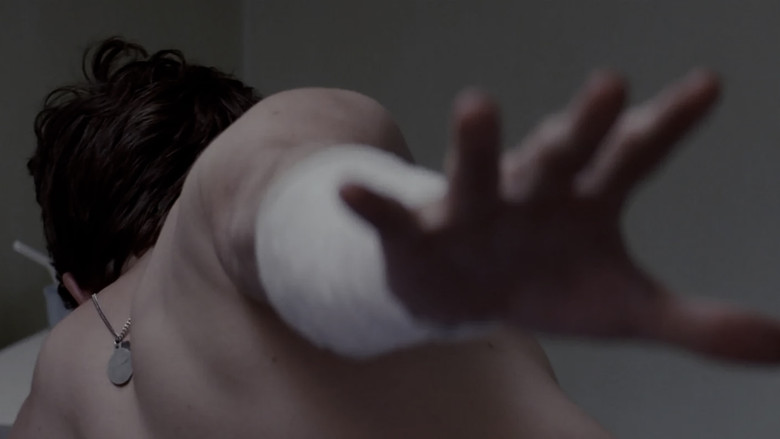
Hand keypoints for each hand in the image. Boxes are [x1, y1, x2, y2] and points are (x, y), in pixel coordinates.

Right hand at [341, 70, 779, 363]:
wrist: (467, 293)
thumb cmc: (548, 283)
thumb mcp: (626, 307)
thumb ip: (698, 323)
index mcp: (583, 201)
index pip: (632, 158)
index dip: (667, 125)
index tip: (707, 85)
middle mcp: (529, 192)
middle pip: (559, 157)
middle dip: (581, 126)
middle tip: (610, 87)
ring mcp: (471, 209)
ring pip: (476, 173)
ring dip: (477, 145)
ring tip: (477, 104)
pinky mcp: (419, 234)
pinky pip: (391, 218)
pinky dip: (371, 206)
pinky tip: (351, 192)